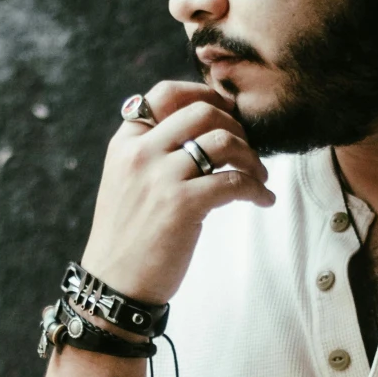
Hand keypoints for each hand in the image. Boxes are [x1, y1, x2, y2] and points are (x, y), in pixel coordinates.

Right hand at [80, 79, 274, 302]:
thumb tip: (200, 130)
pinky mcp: (182, 205)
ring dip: (252, 157)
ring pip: (223, 141)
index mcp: (126, 143)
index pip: (166, 94)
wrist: (114, 283)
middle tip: (247, 149)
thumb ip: (151, 151)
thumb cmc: (127, 236)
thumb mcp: (125, 181)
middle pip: (203, 111)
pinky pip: (234, 182)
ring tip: (259, 175)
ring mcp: (161, 178)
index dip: (203, 93)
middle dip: (235, 126)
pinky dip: (257, 189)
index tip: (226, 110)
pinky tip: (263, 199)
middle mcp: (141, 153)